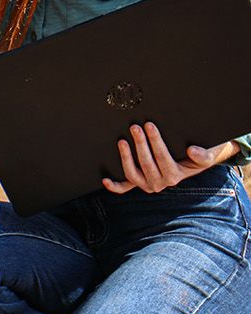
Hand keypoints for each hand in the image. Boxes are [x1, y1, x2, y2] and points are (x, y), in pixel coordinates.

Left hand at [102, 122, 237, 194]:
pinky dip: (115, 186)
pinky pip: (125, 187)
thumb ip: (204, 156)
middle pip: (146, 164)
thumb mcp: (208, 155)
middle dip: (140, 144)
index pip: (163, 157)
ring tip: (122, 141)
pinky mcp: (139, 183)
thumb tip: (192, 151)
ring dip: (126, 158)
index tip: (149, 125)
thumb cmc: (200, 156)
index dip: (155, 141)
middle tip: (135, 127)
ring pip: (133, 174)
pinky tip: (106, 179)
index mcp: (175, 176)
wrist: (194, 163)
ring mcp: (148, 184)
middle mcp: (160, 183)